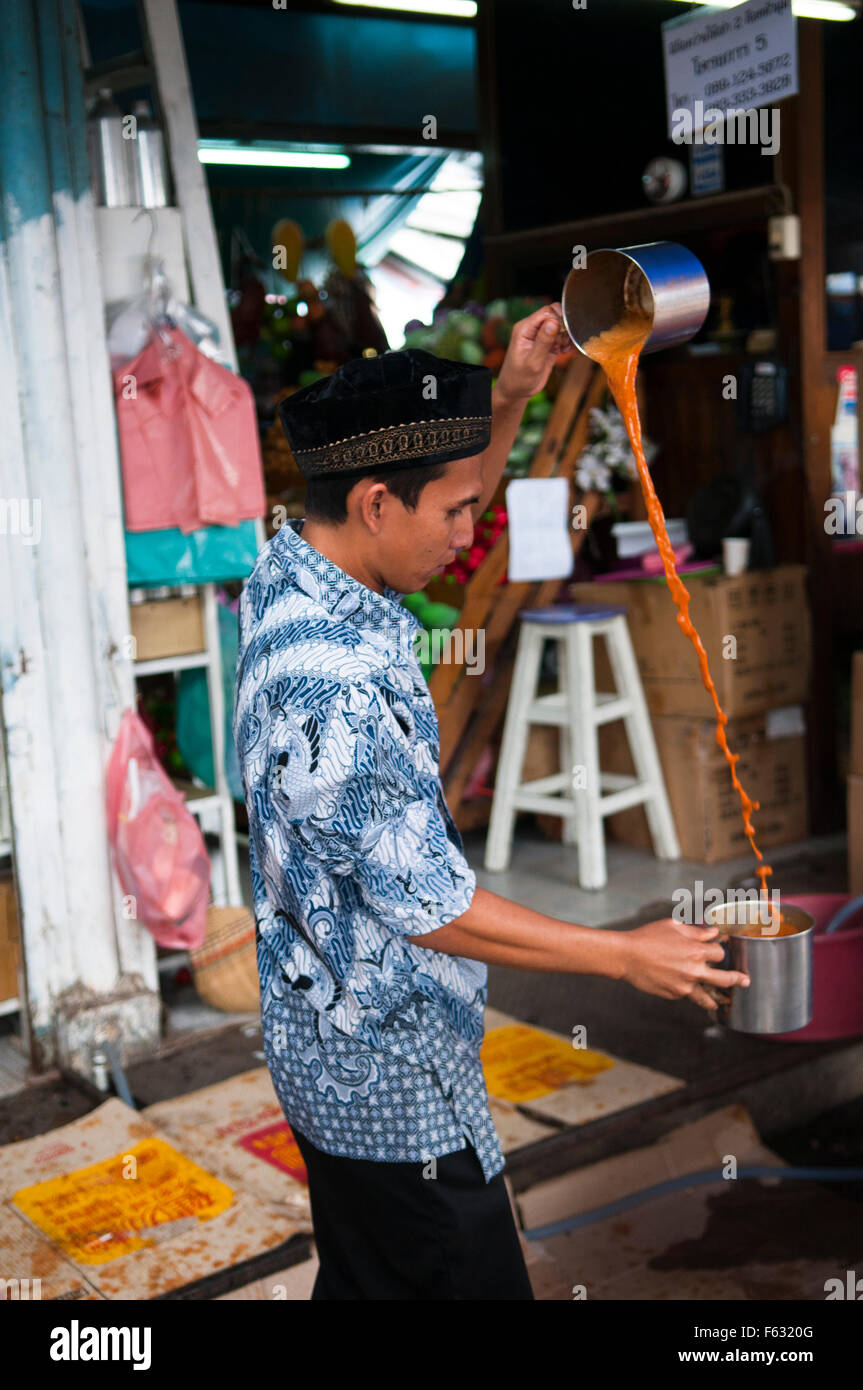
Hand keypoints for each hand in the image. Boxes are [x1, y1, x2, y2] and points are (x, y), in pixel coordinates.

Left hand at [496, 303, 571, 402]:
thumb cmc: (519, 379)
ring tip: (563, 349)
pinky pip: (561, 335)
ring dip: (566, 335)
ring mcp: (540, 335)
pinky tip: (565, 351)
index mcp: (524, 329)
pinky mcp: (547, 344)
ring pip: (560, 325)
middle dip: (564, 327)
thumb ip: (543, 342)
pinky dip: (566, 342)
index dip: (558, 320)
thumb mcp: (532, 362)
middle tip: (563, 343)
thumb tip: (553, 322)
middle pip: (554, 315)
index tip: (562, 335)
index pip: (546, 312)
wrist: (516, 391)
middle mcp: (531, 329)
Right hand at [618, 918, 750, 1013]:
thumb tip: (713, 932)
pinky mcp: (674, 995)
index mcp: (696, 951)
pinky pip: (689, 996)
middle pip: (725, 979)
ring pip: (709, 997)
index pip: (720, 953)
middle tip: (745, 981)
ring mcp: (685, 986)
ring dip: (718, 999)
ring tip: (724, 1002)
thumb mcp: (673, 927)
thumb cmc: (648, 937)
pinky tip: (696, 996)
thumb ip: (696, 932)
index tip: (719, 950)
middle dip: (738, 979)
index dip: (720, 950)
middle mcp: (694, 971)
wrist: (627, 956)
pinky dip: (693, 995)